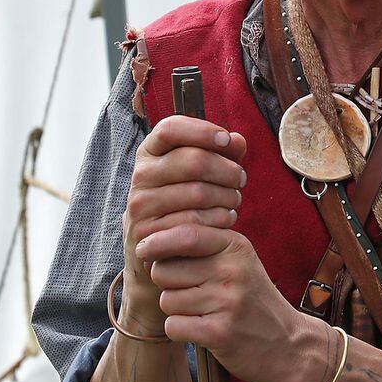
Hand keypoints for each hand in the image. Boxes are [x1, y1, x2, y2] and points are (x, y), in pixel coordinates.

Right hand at [120, 115, 247, 333]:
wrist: (158, 254)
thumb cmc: (184, 204)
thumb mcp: (197, 175)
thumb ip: (220, 153)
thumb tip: (237, 140)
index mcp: (150, 153)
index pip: (170, 128)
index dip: (202, 130)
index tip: (227, 140)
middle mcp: (140, 176)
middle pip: (194, 160)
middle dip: (227, 169)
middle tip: (241, 179)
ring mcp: (141, 206)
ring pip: (199, 193)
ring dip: (228, 196)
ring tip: (234, 201)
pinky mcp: (149, 234)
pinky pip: (195, 223)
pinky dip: (220, 220)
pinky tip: (226, 220)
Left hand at [136, 218, 326, 381]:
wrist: (288, 344)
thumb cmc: (253, 300)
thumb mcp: (240, 261)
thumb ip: (204, 245)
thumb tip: (151, 237)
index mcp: (236, 247)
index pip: (185, 233)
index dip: (157, 241)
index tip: (145, 249)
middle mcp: (232, 270)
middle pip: (165, 270)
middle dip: (167, 283)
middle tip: (191, 292)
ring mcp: (227, 302)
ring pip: (167, 300)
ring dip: (176, 310)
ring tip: (202, 312)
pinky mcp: (219, 333)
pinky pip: (173, 326)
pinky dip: (180, 330)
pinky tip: (202, 330)